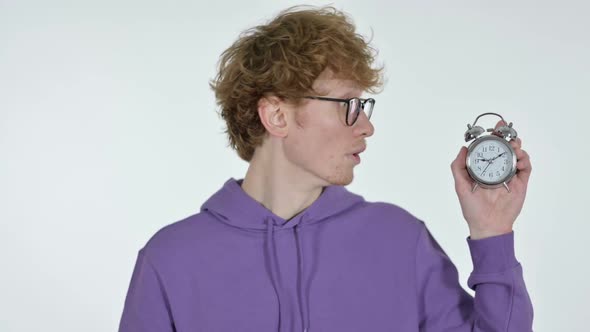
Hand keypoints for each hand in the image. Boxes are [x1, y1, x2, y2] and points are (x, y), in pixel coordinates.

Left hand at [450, 120, 532, 238]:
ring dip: (517, 147)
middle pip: (506, 148)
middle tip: (506, 130)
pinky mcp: (520, 184)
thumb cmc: (472, 209)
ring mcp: (510, 176)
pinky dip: (525, 160)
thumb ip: (458, 167)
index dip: (494, 136)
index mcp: (484, 169)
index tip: (495, 127)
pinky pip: (526, 168)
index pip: (490, 148)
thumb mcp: (460, 186)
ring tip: (513, 146)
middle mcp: (498, 170)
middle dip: (508, 136)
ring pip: (518, 155)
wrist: (488, 226)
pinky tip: (519, 159)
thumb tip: (463, 149)